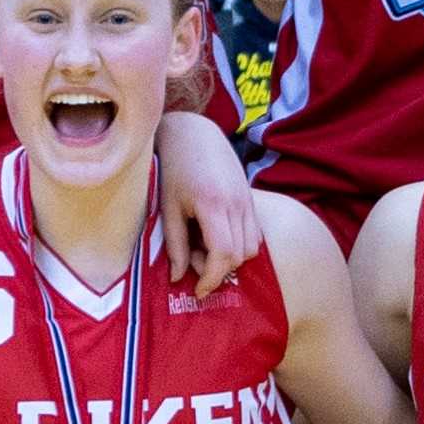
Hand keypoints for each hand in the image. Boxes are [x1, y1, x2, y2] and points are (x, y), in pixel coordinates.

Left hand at [156, 108, 261, 293]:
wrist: (194, 134)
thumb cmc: (173, 169)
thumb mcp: (167, 208)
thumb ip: (174, 244)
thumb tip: (177, 278)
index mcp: (213, 205)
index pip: (223, 254)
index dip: (211, 278)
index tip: (197, 290)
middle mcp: (237, 204)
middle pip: (240, 255)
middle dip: (218, 269)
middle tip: (193, 260)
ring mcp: (248, 201)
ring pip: (252, 248)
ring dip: (231, 258)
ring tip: (205, 247)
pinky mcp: (251, 199)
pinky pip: (255, 234)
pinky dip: (240, 245)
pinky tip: (217, 236)